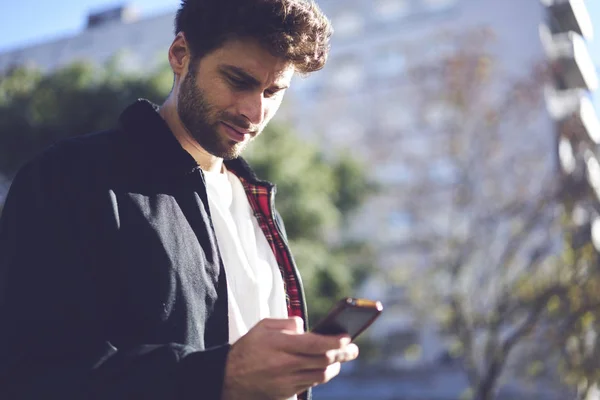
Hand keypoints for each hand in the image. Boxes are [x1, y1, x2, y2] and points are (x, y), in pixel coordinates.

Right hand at [221, 316, 358, 399]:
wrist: (229, 378)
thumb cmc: (248, 348)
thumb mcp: (263, 327)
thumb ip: (286, 323)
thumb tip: (305, 327)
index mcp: (279, 345)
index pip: (314, 344)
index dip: (335, 341)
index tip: (348, 338)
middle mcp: (284, 365)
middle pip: (323, 361)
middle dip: (342, 355)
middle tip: (354, 349)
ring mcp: (286, 382)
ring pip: (320, 376)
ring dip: (334, 367)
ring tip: (339, 359)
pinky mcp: (286, 394)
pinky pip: (310, 385)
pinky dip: (320, 376)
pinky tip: (323, 369)